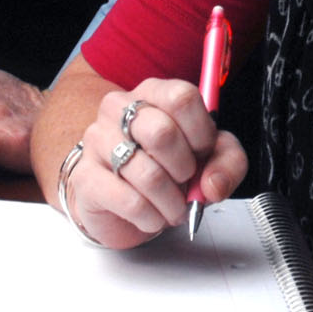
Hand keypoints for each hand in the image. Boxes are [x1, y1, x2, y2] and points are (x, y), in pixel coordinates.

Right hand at [56, 80, 249, 247]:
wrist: (120, 202)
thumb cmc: (165, 170)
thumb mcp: (208, 159)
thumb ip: (227, 163)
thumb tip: (213, 184)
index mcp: (153, 94)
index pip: (180, 97)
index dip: (201, 132)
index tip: (202, 152)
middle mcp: (120, 110)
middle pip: (162, 134)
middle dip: (184, 169)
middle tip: (185, 182)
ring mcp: (97, 141)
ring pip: (148, 174)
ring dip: (171, 202)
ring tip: (172, 207)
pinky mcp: (85, 178)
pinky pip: (130, 202)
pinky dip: (151, 218)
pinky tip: (152, 216)